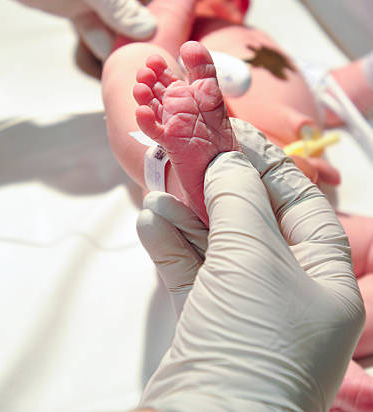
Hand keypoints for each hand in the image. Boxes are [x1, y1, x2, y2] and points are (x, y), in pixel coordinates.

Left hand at [0, 0, 170, 59]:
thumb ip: (118, 2)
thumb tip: (149, 30)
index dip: (178, 5)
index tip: (188, 32)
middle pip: (147, 11)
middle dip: (154, 32)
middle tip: (162, 58)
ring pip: (123, 27)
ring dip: (129, 45)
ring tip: (139, 66)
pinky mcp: (79, 13)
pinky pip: (99, 34)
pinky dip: (105, 48)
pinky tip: (113, 63)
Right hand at [137, 120, 364, 411]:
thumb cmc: (252, 340)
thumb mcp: (253, 256)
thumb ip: (240, 199)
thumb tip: (229, 161)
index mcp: (325, 283)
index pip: (303, 208)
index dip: (270, 167)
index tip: (236, 135)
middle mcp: (289, 297)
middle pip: (254, 223)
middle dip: (220, 189)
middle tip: (188, 155)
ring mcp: (245, 312)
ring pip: (215, 246)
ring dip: (186, 216)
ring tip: (158, 190)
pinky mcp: (205, 326)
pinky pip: (189, 273)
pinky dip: (170, 246)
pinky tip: (150, 222)